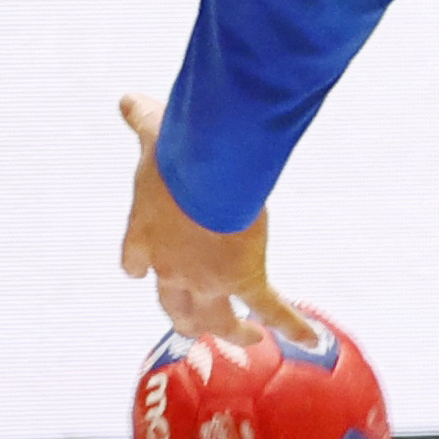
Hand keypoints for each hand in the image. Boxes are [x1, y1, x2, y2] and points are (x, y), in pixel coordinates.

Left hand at [114, 96, 277, 347]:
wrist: (207, 176)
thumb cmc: (177, 156)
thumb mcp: (156, 136)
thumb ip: (142, 120)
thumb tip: (128, 98)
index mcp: (142, 239)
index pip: (134, 267)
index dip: (142, 268)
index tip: (143, 270)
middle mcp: (171, 269)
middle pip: (173, 308)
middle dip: (186, 319)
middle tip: (196, 327)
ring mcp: (208, 280)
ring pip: (215, 320)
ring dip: (231, 332)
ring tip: (247, 339)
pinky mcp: (245, 280)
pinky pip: (271, 308)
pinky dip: (291, 326)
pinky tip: (310, 340)